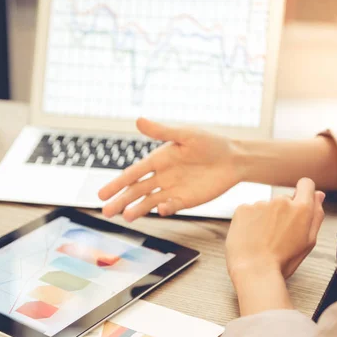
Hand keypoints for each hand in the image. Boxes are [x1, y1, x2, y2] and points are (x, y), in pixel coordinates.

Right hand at [99, 118, 241, 220]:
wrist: (235, 159)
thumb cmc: (210, 142)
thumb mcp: (186, 135)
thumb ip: (162, 131)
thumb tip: (138, 120)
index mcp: (158, 160)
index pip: (132, 174)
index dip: (116, 184)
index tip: (102, 194)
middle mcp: (161, 176)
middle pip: (136, 191)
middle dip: (120, 201)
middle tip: (106, 212)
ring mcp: (172, 190)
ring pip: (148, 202)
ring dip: (137, 209)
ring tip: (126, 217)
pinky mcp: (185, 200)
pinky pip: (170, 207)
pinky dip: (164, 209)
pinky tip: (159, 210)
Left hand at [226, 178, 325, 281]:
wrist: (253, 269)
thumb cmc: (282, 260)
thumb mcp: (308, 241)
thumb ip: (315, 215)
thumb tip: (318, 195)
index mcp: (302, 209)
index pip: (306, 185)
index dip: (304, 192)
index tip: (299, 202)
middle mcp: (281, 201)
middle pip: (284, 199)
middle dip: (282, 212)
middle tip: (278, 236)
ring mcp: (260, 203)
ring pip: (265, 207)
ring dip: (264, 218)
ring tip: (262, 239)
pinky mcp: (243, 208)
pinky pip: (249, 211)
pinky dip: (249, 221)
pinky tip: (250, 236)